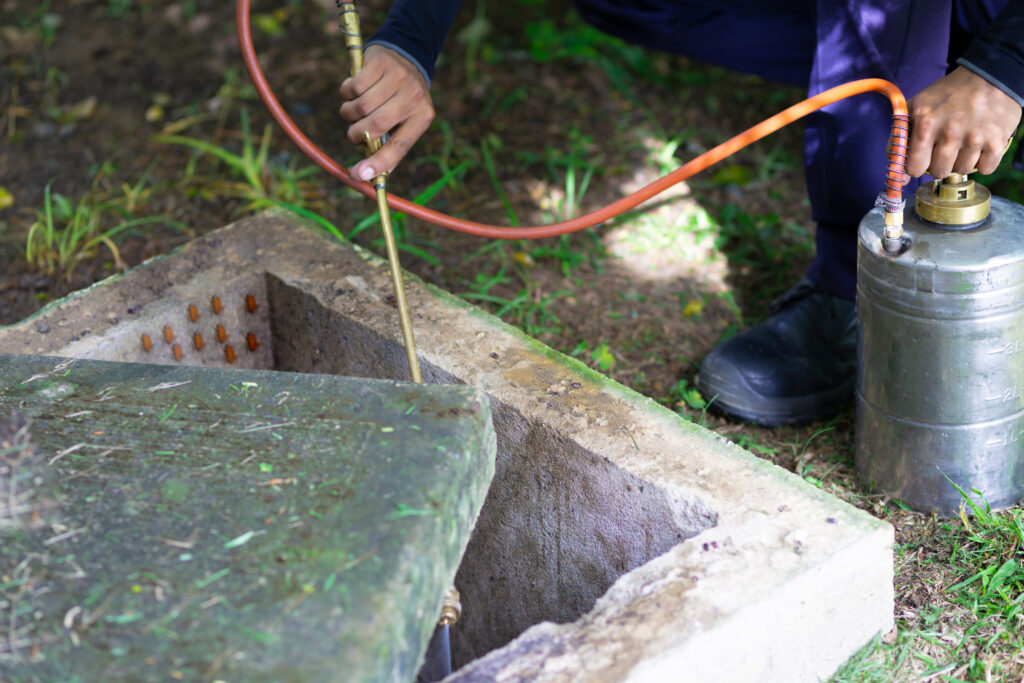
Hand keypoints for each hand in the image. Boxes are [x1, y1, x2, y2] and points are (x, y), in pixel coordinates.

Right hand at [339, 45, 434, 180]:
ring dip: (349, 113)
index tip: (358, 175)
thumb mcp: (404, 119)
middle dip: (357, 134)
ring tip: (354, 109)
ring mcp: (398, 77)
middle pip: (375, 126)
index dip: (379, 163)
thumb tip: (368, 175)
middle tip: (354, 133)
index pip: (400, 146)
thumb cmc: (400, 98)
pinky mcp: (381, 62)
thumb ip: (390, 144)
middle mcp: (414, 97)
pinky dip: (346, 92)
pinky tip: (353, 90)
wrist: (405, 55)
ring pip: (361, 106)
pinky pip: (353, 87)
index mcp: (423, 117)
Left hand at [906, 66, 1020, 178]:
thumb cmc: (949, 95)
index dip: (916, 164)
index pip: (912, 167)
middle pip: (937, 172)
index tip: (922, 156)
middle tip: (946, 145)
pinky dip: (982, 160)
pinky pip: (984, 169)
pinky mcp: (996, 142)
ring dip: (961, 160)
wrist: (991, 76)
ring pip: (960, 171)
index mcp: (925, 122)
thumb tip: (899, 179)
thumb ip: (900, 140)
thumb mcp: (916, 107)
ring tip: (965, 139)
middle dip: (939, 162)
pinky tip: (980, 143)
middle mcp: (949, 131)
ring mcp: (974, 137)